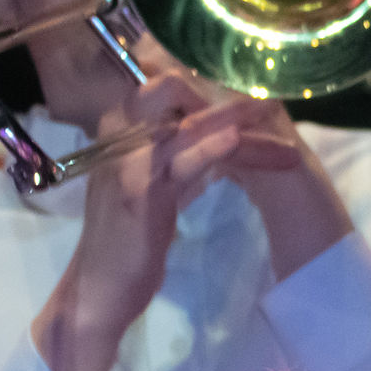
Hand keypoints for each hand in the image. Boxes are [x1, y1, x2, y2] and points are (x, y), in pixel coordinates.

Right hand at [33, 75, 329, 370]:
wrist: (99, 287)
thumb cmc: (128, 236)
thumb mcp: (153, 183)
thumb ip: (177, 156)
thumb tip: (216, 133)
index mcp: (120, 128)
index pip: (166, 88)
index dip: (208, 83)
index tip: (252, 91)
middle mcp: (118, 135)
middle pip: (172, 91)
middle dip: (222, 90)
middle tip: (269, 100)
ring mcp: (126, 160)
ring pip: (185, 124)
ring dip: (233, 117)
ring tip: (271, 113)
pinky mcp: (138, 191)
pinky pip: (179, 160)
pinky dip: (209, 147)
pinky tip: (236, 139)